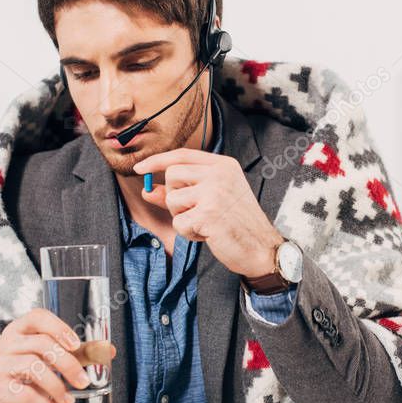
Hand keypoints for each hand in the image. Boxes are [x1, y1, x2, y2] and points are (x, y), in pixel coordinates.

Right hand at [0, 308, 115, 402]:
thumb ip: (78, 353)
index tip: (75, 344)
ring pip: (33, 367)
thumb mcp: (50, 360)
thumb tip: (109, 350)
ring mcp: (0, 364)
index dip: (59, 328)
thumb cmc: (26, 374)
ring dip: (57, 386)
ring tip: (68, 400)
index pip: (38, 316)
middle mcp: (8, 342)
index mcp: (21, 329)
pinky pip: (23, 393)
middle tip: (83, 382)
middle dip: (68, 364)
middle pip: (42, 344)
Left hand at [133, 148, 283, 277]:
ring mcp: (214, 192)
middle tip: (195, 211)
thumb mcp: (211, 200)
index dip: (157, 160)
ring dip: (182, 217)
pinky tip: (208, 234)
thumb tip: (147, 190)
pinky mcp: (208, 214)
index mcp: (224, 165)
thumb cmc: (237, 224)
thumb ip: (180, 192)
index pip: (182, 155)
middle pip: (172, 175)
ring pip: (172, 199)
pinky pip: (179, 222)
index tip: (140, 168)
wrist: (262, 248)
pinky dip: (188, 233)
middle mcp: (220, 174)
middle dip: (175, 197)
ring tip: (204, 223)